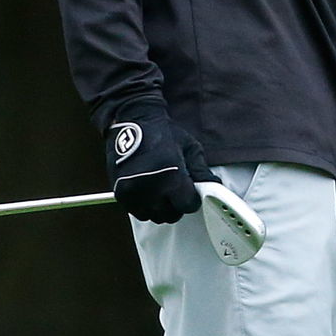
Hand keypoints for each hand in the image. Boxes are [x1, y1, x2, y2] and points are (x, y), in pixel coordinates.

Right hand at [107, 99, 216, 223]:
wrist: (132, 119)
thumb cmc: (163, 133)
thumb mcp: (190, 148)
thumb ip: (202, 172)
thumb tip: (214, 187)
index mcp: (172, 176)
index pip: (188, 206)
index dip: (191, 200)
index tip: (189, 192)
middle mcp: (152, 187)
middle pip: (171, 214)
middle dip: (176, 205)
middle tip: (175, 190)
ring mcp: (134, 191)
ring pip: (154, 216)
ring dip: (159, 208)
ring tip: (160, 190)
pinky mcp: (121, 192)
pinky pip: (138, 212)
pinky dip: (144, 206)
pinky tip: (147, 191)